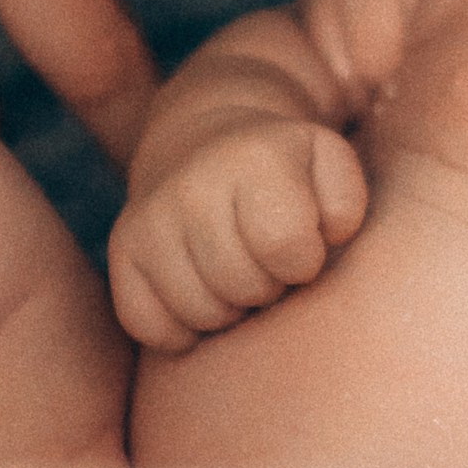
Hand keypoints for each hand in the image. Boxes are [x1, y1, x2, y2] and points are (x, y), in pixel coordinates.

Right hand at [109, 119, 366, 353]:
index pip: (288, 250)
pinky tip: (200, 290)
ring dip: (227, 309)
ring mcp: (150, 216)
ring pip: (198, 314)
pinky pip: (149, 325)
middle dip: (267, 286)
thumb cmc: (284, 170)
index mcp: (256, 158)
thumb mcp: (329, 165)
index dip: (303, 260)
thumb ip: (345, 204)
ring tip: (236, 271)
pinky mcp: (123, 246)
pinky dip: (179, 327)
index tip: (301, 245)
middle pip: (242, 287)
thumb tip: (322, 238)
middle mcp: (193, 183)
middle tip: (266, 260)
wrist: (205, 139)